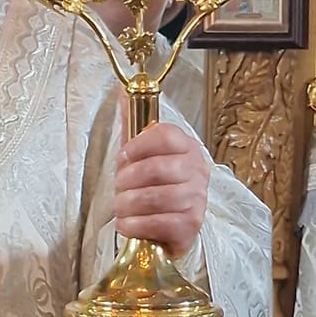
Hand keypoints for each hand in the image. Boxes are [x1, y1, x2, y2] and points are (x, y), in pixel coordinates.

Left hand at [115, 123, 209, 258]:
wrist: (168, 226)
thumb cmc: (152, 186)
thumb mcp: (141, 154)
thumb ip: (133, 124)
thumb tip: (121, 90)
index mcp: (186, 148)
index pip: (165, 135)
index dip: (137, 146)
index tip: (121, 158)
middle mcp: (197, 171)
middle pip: (157, 168)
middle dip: (127, 180)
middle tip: (118, 187)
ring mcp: (197, 199)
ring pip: (156, 197)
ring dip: (128, 204)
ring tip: (120, 208)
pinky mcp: (191, 225)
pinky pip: (160, 223)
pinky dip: (135, 225)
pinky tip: (126, 224)